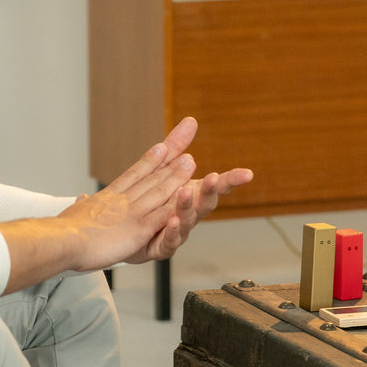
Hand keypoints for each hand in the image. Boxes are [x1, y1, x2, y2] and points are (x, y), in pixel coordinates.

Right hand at [60, 138, 197, 271]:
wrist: (60, 241)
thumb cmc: (62, 232)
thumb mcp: (74, 213)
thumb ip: (82, 205)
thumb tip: (82, 198)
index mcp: (108, 197)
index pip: (133, 175)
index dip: (149, 161)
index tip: (161, 148)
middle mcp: (123, 201)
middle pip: (150, 178)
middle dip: (170, 165)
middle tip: (186, 153)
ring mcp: (132, 213)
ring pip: (158, 192)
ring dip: (176, 178)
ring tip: (190, 164)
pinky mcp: (138, 229)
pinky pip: (161, 216)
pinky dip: (175, 206)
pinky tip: (187, 198)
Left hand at [131, 117, 253, 262]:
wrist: (120, 234)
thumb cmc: (148, 203)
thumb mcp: (161, 170)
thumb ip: (176, 147)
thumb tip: (191, 120)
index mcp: (191, 195)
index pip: (215, 185)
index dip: (231, 179)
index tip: (247, 174)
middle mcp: (188, 214)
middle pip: (205, 203)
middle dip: (210, 190)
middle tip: (212, 178)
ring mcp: (176, 231)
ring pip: (187, 221)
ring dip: (187, 206)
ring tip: (184, 191)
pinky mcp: (160, 246)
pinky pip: (169, 241)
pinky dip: (172, 232)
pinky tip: (171, 220)